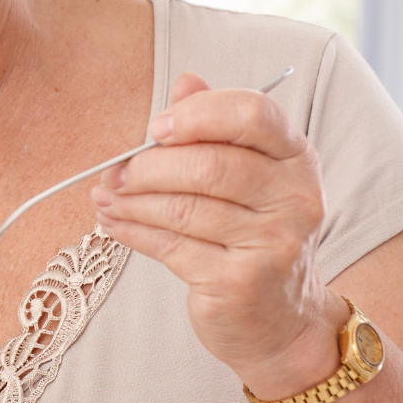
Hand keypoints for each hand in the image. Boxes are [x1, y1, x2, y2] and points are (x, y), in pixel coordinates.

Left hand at [90, 73, 345, 398]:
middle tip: (115, 172)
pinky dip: (132, 231)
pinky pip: (171, 246)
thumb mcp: (249, 176)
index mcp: (298, 159)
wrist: (283, 321)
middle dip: (149, 166)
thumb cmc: (254, 236)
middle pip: (210, 165)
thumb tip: (185, 81)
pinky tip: (113, 223)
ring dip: (131, 201)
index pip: (253, 114)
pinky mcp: (240, 282)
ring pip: (184, 208)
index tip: (155, 129)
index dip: (197, 115)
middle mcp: (296, 199)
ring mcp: (273, 243)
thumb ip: (216, 127)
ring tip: (105, 198)